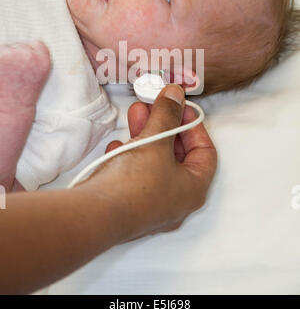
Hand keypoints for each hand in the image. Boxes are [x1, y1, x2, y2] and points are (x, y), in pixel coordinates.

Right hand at [85, 84, 216, 241]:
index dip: (194, 125)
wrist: (94, 215)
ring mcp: (151, 204)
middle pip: (177, 154)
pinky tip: (117, 145)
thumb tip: (176, 93)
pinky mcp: (128, 204)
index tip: (179, 106)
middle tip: (153, 104)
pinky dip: (128, 155)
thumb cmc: (135, 183)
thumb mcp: (157, 140)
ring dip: (145, 134)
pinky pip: (134, 173)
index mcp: (193, 189)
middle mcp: (175, 200)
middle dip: (164, 124)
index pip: (205, 151)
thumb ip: (168, 113)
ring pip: (154, 161)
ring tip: (134, 114)